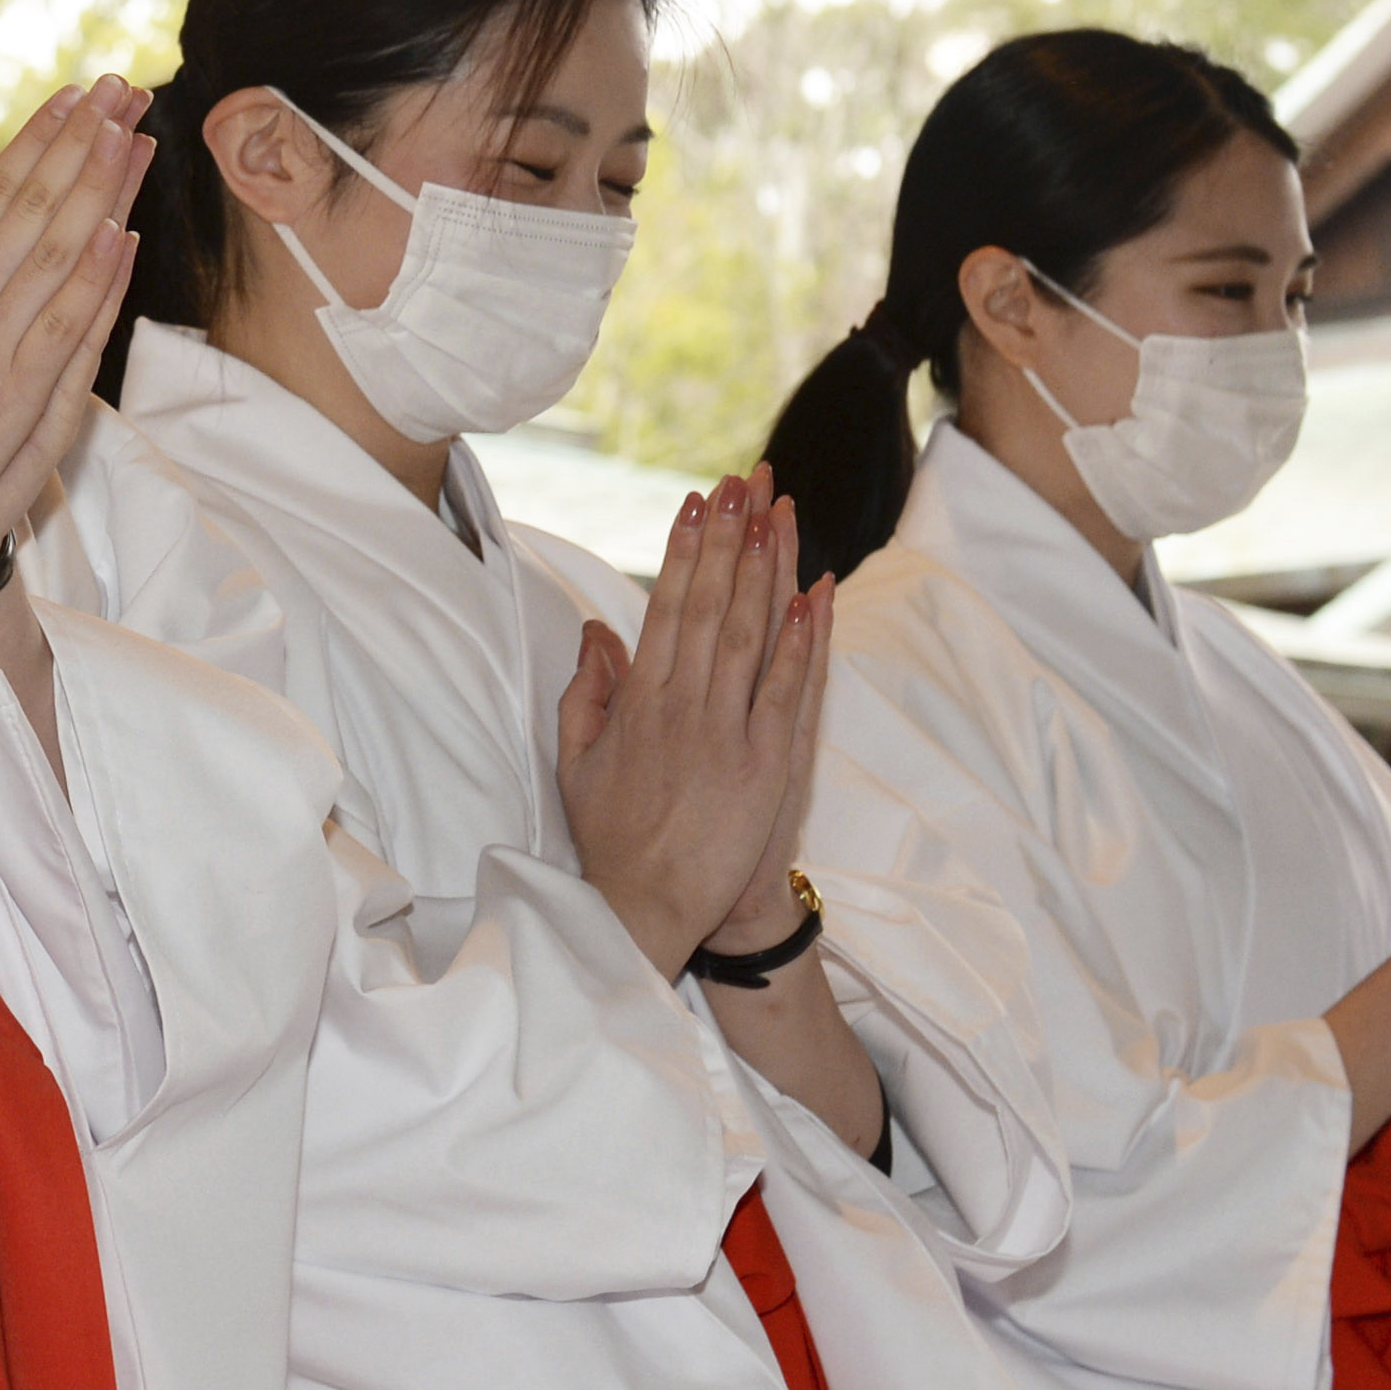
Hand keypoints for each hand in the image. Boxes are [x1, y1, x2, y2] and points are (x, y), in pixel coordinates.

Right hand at [0, 79, 146, 580]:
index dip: (40, 139)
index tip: (74, 98)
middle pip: (35, 204)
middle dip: (81, 143)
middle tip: (121, 92)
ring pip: (56, 251)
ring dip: (98, 190)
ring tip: (131, 136)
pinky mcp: (15, 393)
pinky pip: (64, 325)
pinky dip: (94, 279)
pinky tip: (122, 234)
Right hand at [560, 478, 830, 979]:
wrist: (645, 908)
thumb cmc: (612, 839)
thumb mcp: (578, 761)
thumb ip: (586, 692)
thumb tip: (596, 632)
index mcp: (638, 701)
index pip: (665, 607)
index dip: (684, 550)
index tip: (698, 502)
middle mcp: (682, 706)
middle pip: (710, 605)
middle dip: (728, 539)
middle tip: (744, 482)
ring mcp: (727, 733)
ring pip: (749, 635)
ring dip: (765, 571)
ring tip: (776, 515)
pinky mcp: (765, 765)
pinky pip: (787, 692)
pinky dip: (802, 643)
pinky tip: (812, 597)